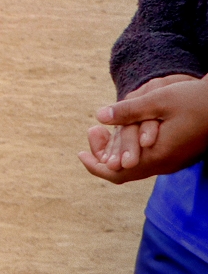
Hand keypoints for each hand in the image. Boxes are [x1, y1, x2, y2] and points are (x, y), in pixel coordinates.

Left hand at [80, 73, 207, 182]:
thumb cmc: (195, 99)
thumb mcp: (158, 101)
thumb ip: (128, 111)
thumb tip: (98, 116)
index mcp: (158, 156)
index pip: (117, 173)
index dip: (95, 166)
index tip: (79, 152)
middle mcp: (165, 164)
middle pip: (123, 172)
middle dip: (102, 155)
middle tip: (92, 132)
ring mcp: (172, 161)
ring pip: (136, 166)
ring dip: (116, 151)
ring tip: (101, 130)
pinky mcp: (178, 154)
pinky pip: (148, 158)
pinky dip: (130, 148)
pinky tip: (123, 131)